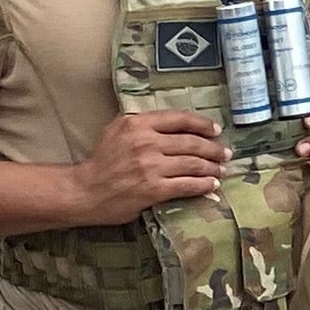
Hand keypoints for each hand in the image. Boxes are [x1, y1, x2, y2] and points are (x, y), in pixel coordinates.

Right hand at [64, 110, 233, 225]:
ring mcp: (151, 166)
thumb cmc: (101, 160)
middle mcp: (146, 142)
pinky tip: (212, 185)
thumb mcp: (117, 130)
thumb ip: (144, 124)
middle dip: (213, 148)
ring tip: (221, 170)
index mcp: (138, 123)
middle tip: (225, 153)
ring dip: (212, 167)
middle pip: (191, 142)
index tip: (215, 130)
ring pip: (192, 164)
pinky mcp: (153, 189)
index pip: (179, 119)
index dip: (202, 124)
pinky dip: (203, 185)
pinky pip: (186, 185)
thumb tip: (176, 124)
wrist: (84, 190)